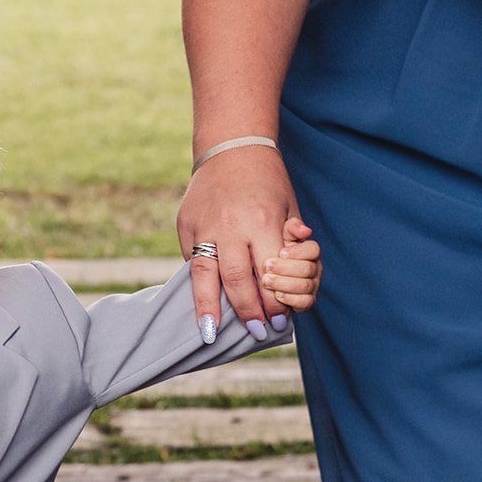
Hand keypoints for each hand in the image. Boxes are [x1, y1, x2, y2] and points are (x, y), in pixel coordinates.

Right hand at [177, 144, 302, 339]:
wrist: (231, 148)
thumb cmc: (267, 181)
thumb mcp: (289, 206)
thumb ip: (292, 240)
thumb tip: (295, 271)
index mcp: (262, 222)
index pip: (270, 274)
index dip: (274, 302)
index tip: (279, 321)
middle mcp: (231, 227)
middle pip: (237, 281)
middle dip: (247, 311)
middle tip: (255, 331)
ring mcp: (204, 227)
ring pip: (205, 277)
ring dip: (209, 308)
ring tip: (211, 334)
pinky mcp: (186, 226)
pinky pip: (192, 262)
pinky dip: (198, 284)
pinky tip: (202, 304)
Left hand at [261, 223, 321, 311]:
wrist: (265, 273)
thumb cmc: (272, 250)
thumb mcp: (278, 235)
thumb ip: (291, 229)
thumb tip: (305, 230)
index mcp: (310, 251)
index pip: (313, 250)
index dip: (298, 252)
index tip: (281, 252)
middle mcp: (314, 268)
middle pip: (308, 269)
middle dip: (286, 268)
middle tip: (267, 266)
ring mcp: (312, 285)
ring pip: (306, 286)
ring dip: (285, 284)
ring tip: (267, 281)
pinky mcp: (306, 301)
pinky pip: (306, 303)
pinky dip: (292, 300)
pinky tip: (278, 296)